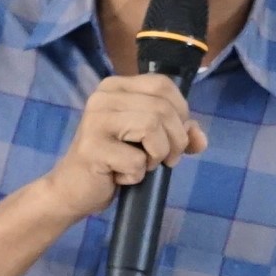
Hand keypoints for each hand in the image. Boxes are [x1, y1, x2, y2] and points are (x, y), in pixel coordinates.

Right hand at [46, 75, 206, 220]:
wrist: (75, 191)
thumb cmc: (114, 162)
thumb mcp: (150, 142)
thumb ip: (178, 133)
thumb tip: (200, 138)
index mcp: (116, 87)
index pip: (163, 85)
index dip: (180, 112)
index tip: (173, 137)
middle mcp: (103, 97)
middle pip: (162, 108)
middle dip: (175, 140)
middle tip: (165, 160)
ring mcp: (95, 120)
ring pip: (153, 127)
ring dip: (158, 155)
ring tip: (143, 166)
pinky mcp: (92, 147)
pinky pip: (137, 160)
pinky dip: (137, 175)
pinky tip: (120, 177)